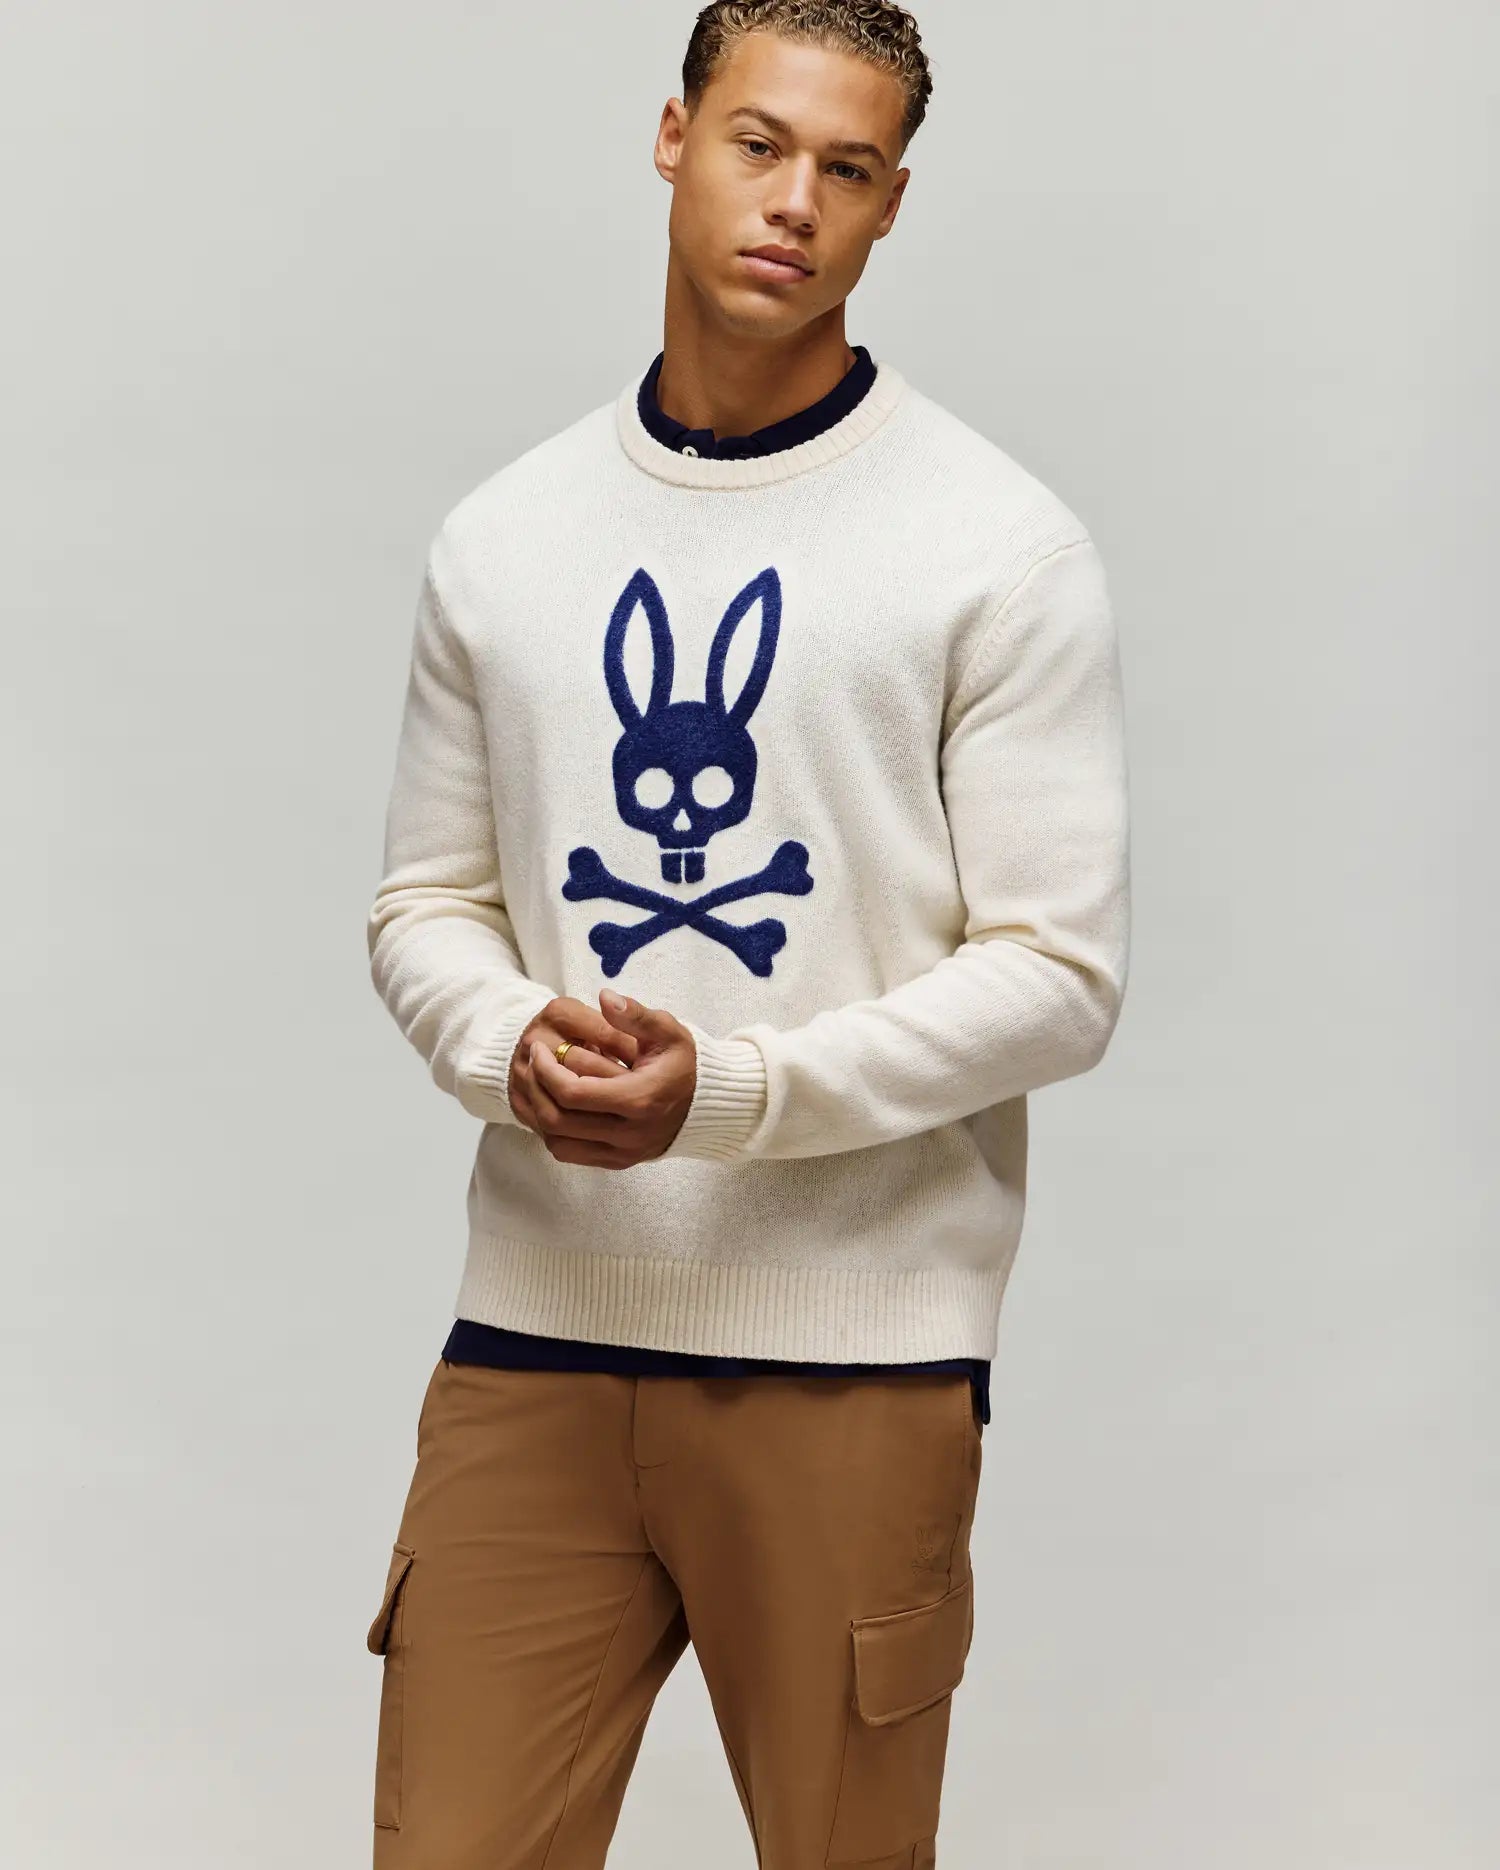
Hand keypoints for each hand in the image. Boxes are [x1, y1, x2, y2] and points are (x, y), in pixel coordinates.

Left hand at [523, 989, 697, 1168]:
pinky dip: (555, 1133)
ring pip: (560, 1144)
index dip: (546, 1070)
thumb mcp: (668, 1032)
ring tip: (540, 1086)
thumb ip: (635, 1015)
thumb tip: (605, 997)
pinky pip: (572, 1155)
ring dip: (540, 1114)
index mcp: (639, 1098)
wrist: (708, 1105)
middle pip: (559, 1120)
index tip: (538, 1049)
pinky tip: (556, 1106)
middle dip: (536, 1089)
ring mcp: (624, 1152)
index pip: (573, 1092)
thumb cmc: (685, 1063)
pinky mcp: (620, 1162)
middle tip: (532, 1064)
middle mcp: (630, 1132)